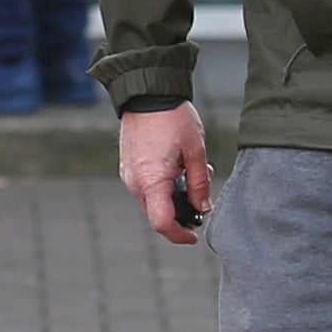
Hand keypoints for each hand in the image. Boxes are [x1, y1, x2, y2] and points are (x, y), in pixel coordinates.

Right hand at [120, 103, 213, 245]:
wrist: (147, 93)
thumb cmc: (172, 119)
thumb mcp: (196, 151)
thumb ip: (200, 183)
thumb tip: (203, 207)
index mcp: (152, 181)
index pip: (162, 223)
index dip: (179, 235)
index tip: (194, 237)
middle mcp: (135, 182)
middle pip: (157, 214)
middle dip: (181, 213)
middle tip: (201, 198)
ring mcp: (128, 174)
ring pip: (152, 201)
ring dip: (173, 197)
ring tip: (194, 173)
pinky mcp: (128, 166)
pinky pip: (146, 187)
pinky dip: (163, 186)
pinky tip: (178, 167)